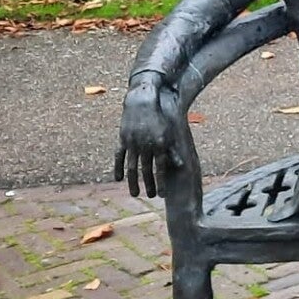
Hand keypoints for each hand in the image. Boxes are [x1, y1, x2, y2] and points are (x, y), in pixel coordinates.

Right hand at [114, 76, 178, 197]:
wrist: (143, 100)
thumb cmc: (159, 118)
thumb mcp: (169, 132)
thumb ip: (172, 150)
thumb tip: (181, 165)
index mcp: (160, 144)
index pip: (161, 168)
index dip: (161, 181)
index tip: (161, 194)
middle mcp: (146, 145)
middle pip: (146, 170)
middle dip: (149, 185)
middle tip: (150, 197)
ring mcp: (133, 142)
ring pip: (132, 167)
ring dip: (133, 182)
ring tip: (135, 194)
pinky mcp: (123, 139)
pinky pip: (119, 157)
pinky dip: (118, 168)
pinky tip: (118, 179)